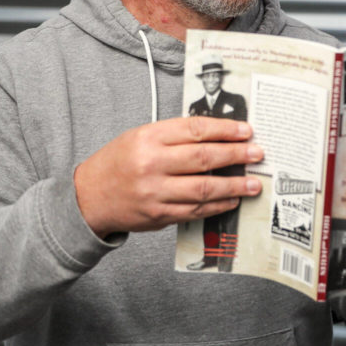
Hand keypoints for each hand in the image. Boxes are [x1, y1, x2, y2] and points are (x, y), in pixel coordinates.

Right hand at [74, 116, 263, 237]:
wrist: (88, 197)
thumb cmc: (119, 162)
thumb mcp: (140, 136)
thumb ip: (175, 135)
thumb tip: (219, 136)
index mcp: (148, 138)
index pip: (195, 130)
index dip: (225, 130)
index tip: (247, 131)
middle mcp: (151, 164)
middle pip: (204, 158)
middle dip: (236, 156)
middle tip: (258, 154)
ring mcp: (155, 192)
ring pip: (204, 188)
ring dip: (234, 186)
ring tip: (253, 183)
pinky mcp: (158, 215)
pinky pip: (195, 211)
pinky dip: (217, 206)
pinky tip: (232, 200)